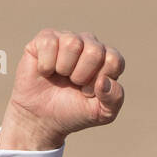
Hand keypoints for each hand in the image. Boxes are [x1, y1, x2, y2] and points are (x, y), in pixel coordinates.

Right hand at [0, 28, 124, 150]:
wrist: (42, 118)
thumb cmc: (74, 112)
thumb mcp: (101, 113)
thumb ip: (114, 98)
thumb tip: (104, 80)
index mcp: (107, 59)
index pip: (114, 60)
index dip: (98, 81)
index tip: (88, 92)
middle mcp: (90, 44)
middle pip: (95, 51)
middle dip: (81, 75)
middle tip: (73, 84)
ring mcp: (68, 38)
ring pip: (72, 43)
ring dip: (64, 68)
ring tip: (60, 77)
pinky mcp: (45, 38)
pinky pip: (49, 43)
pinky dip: (46, 65)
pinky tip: (45, 71)